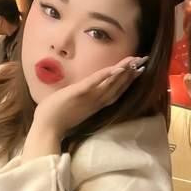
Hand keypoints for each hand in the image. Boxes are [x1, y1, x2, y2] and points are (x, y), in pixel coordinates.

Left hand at [32, 55, 147, 138]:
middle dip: (131, 74)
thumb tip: (87, 90)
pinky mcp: (79, 93)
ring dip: (124, 72)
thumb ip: (84, 99)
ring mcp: (89, 97)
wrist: (47, 128)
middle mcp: (96, 101)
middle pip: (118, 86)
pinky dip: (106, 76)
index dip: (128, 81)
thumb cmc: (57, 117)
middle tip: (143, 61)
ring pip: (110, 83)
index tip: (138, 70)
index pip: (116, 91)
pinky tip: (116, 68)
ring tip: (135, 61)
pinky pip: (95, 83)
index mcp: (96, 104)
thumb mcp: (75, 106)